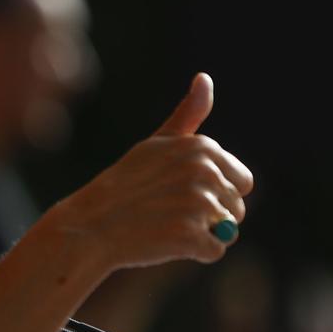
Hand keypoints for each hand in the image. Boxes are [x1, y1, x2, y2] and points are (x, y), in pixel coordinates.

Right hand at [49, 73, 253, 275]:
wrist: (90, 226)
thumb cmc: (124, 186)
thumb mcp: (155, 145)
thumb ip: (187, 116)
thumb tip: (205, 78)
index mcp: (202, 148)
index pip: (242, 181)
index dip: (215, 193)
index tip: (181, 194)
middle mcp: (205, 172)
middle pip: (237, 207)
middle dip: (211, 216)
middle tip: (171, 214)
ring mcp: (198, 204)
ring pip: (227, 230)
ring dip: (202, 235)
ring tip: (166, 227)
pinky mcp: (191, 236)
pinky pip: (215, 251)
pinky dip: (195, 254)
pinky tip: (167, 242)